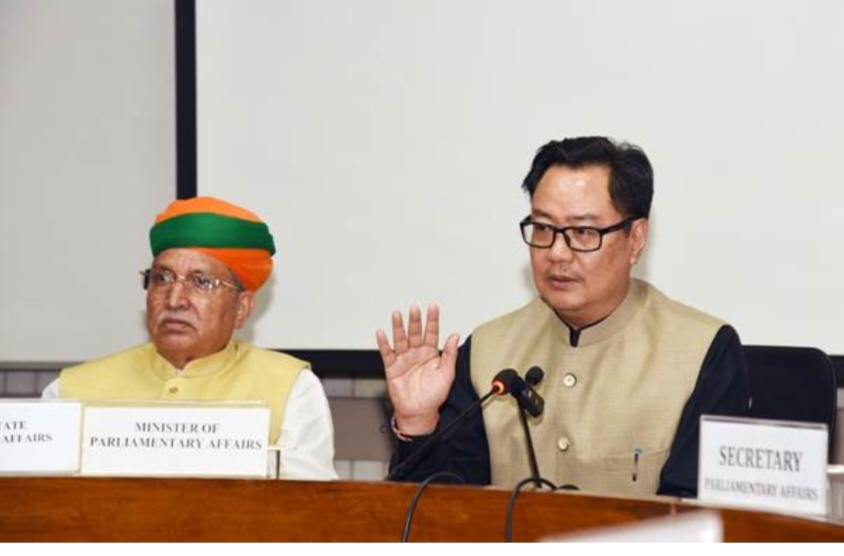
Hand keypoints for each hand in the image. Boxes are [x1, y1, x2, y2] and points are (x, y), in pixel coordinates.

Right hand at [376, 304, 459, 434]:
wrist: (419, 412)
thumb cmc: (434, 395)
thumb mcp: (447, 374)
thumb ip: (450, 354)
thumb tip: (455, 335)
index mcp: (431, 353)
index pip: (432, 333)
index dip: (432, 320)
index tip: (433, 307)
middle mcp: (416, 353)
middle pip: (415, 333)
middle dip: (415, 320)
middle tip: (414, 308)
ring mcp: (404, 359)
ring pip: (400, 339)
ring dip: (398, 327)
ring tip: (397, 314)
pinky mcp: (392, 368)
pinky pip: (387, 353)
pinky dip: (383, 343)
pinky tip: (382, 333)